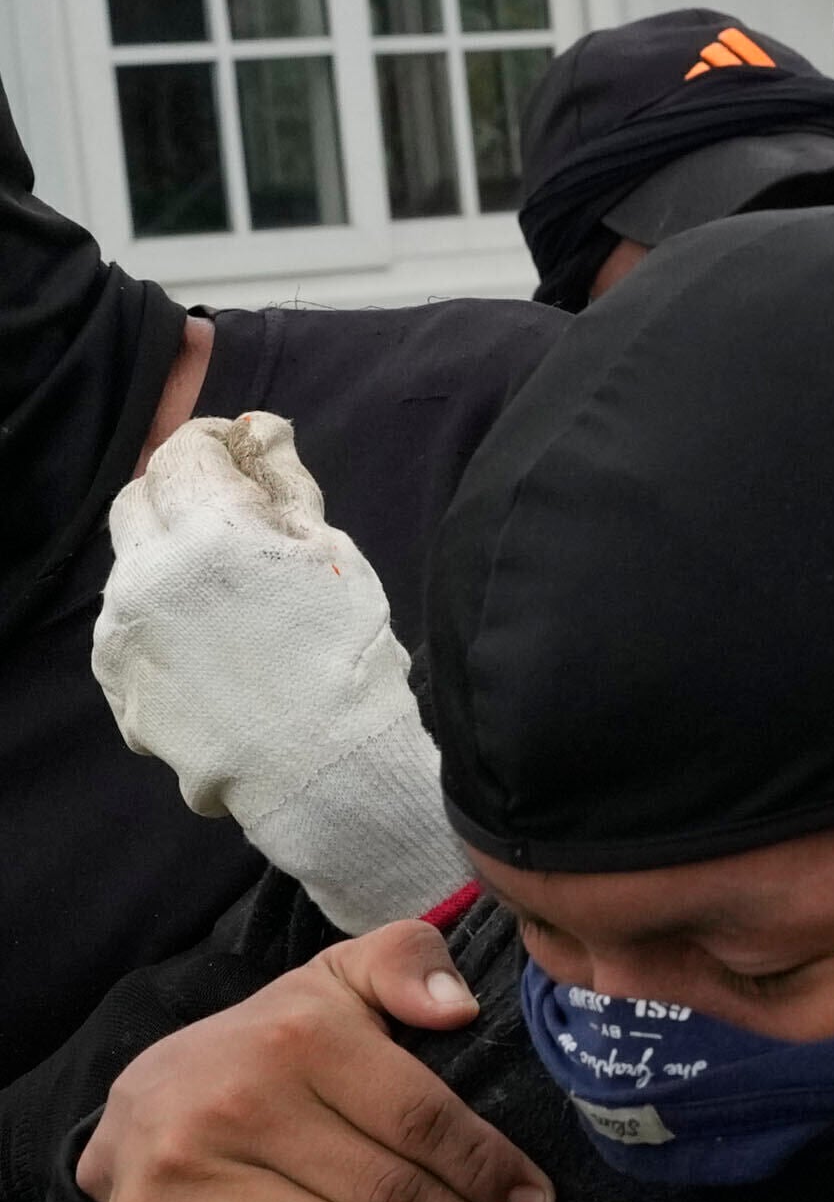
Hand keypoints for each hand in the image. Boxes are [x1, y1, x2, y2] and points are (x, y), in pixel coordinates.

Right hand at [81, 923, 550, 1201]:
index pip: (421, 1119)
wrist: (136, 1096)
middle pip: (385, 1194)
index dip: (488, 1169)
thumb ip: (407, 964)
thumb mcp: (337, 980)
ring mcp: (189, 1172)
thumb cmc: (269, 1043)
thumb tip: (459, 1005)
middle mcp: (239, 1104)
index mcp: (300, 1039)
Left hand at [92, 413, 467, 930]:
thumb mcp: (334, 559)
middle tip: (229, 520)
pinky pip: (126, 625)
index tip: (244, 456)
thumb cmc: (349, 661)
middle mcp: (149, 574)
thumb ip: (287, 487)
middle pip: (137, 498)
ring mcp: (124, 629)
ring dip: (168, 560)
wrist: (328, 770)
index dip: (216, 444)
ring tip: (228, 600)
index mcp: (212, 534)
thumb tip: (261, 431)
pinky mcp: (116, 678)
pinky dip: (161, 619)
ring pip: (129, 564)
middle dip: (178, 494)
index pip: (186, 452)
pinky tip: (213, 649)